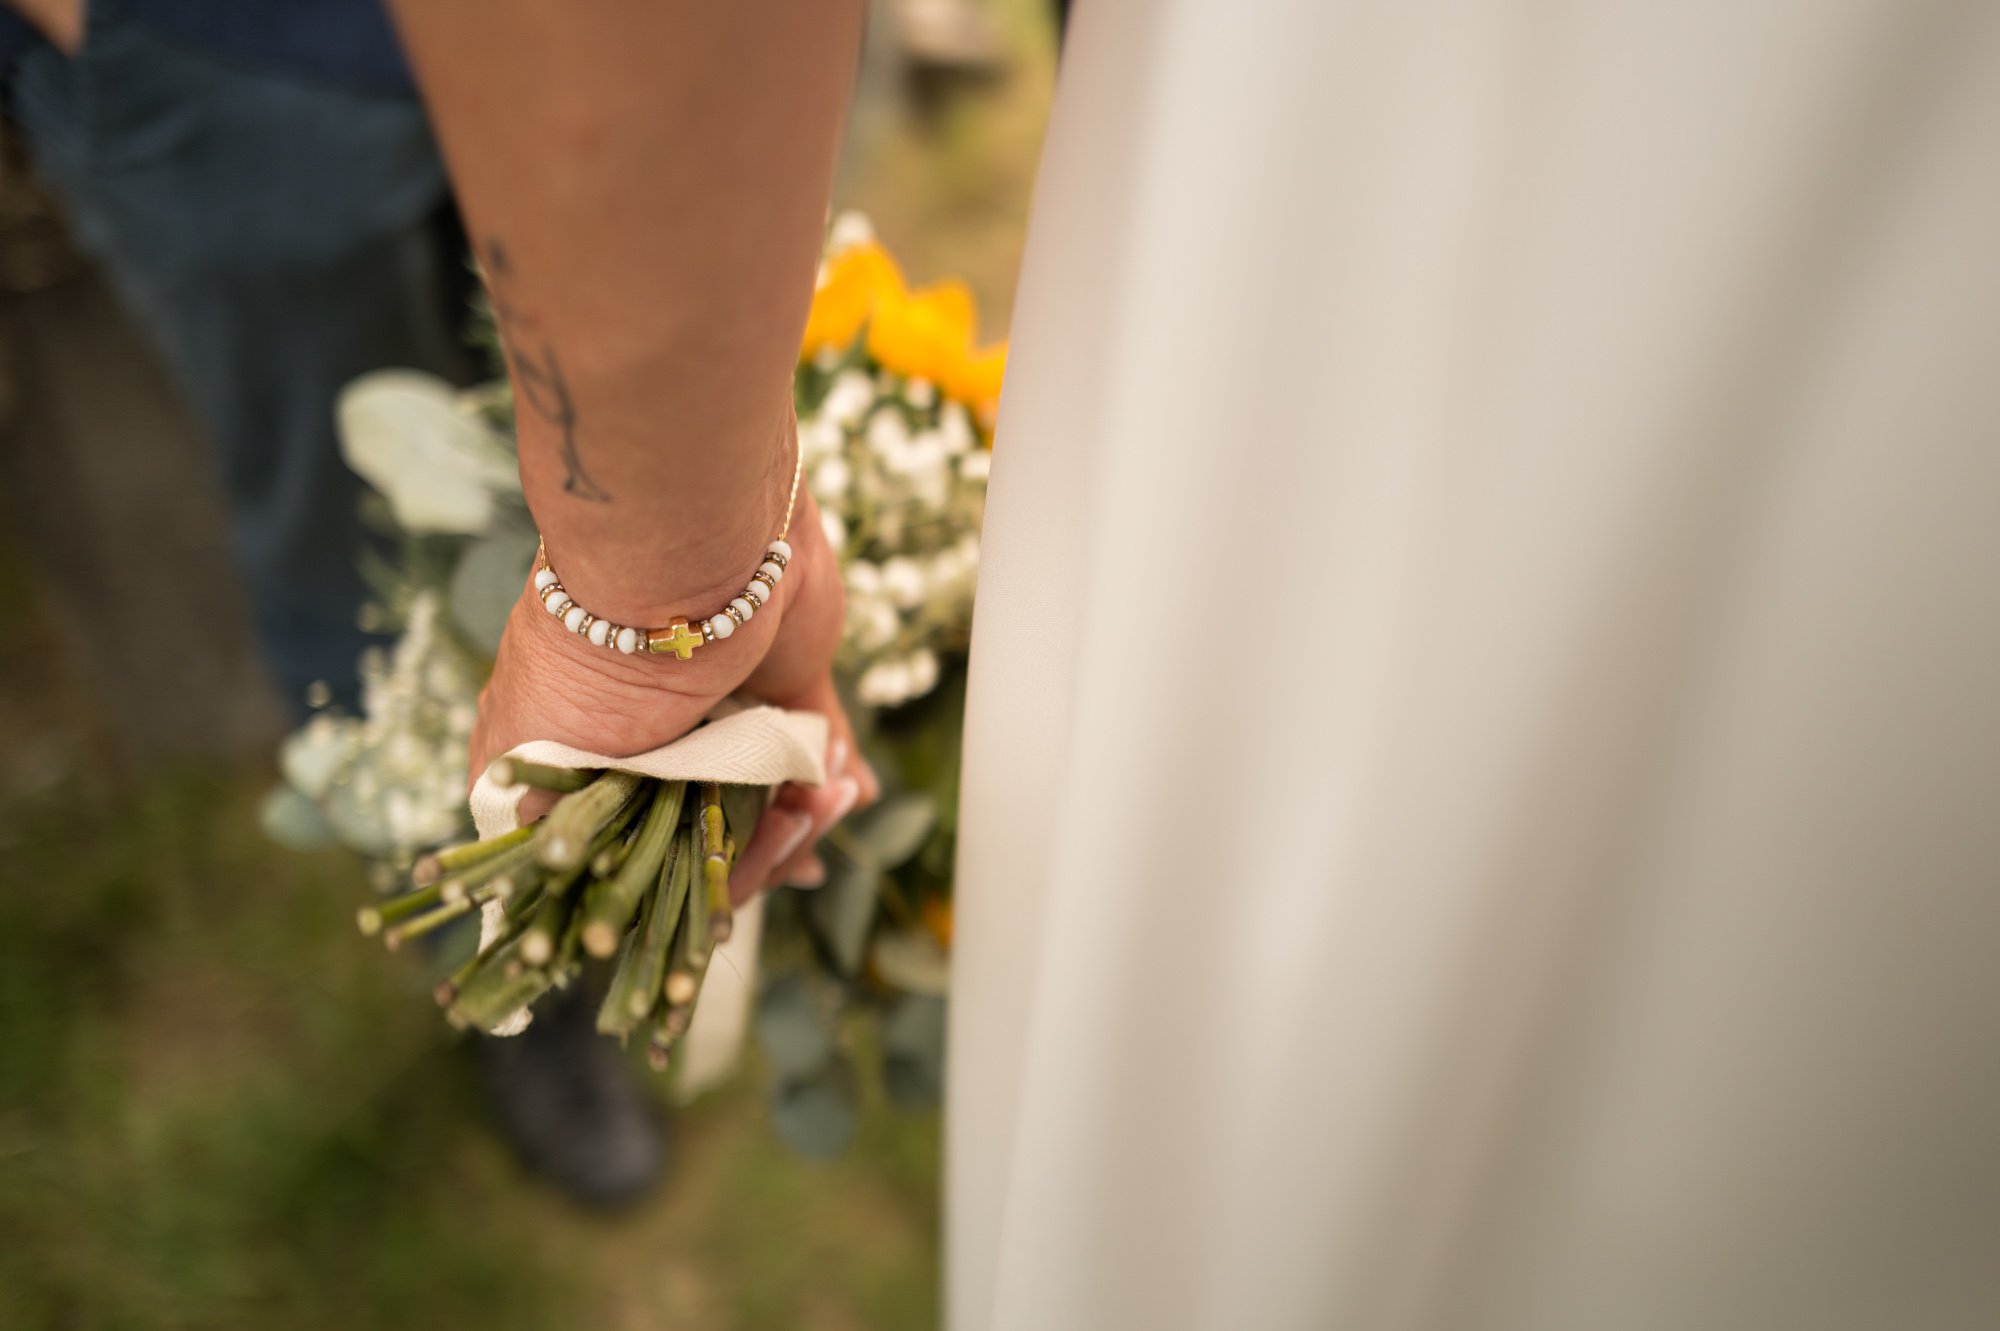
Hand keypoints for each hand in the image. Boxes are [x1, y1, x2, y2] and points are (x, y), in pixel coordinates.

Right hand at [467, 492, 877, 901]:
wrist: (683, 556)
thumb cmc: (597, 652)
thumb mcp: (534, 744)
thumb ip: (543, 813)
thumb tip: (545, 876)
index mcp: (590, 760)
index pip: (634, 860)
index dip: (676, 892)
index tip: (717, 906)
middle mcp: (654, 741)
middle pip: (709, 838)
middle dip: (757, 857)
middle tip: (796, 847)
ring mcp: (720, 713)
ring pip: (769, 802)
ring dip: (804, 820)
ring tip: (827, 805)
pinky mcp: (782, 683)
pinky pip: (817, 747)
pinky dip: (837, 777)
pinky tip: (852, 793)